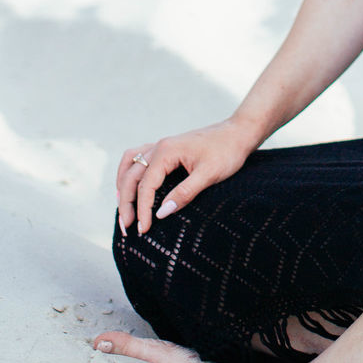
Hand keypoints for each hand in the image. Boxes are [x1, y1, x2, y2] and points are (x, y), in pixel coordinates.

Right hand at [116, 119, 256, 236]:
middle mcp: (159, 146)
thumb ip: (185, 193)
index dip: (142, 210)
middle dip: (126, 203)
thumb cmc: (227, 152)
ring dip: (123, 187)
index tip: (143, 230)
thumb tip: (161, 213)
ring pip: (130, 165)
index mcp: (166, 151)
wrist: (239, 132)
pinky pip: (138, 158)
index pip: (146, 185)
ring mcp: (161, 145)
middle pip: (132, 177)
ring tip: (123, 209)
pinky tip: (131, 186)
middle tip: (127, 228)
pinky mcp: (166, 148)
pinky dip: (130, 173)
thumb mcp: (209, 175)